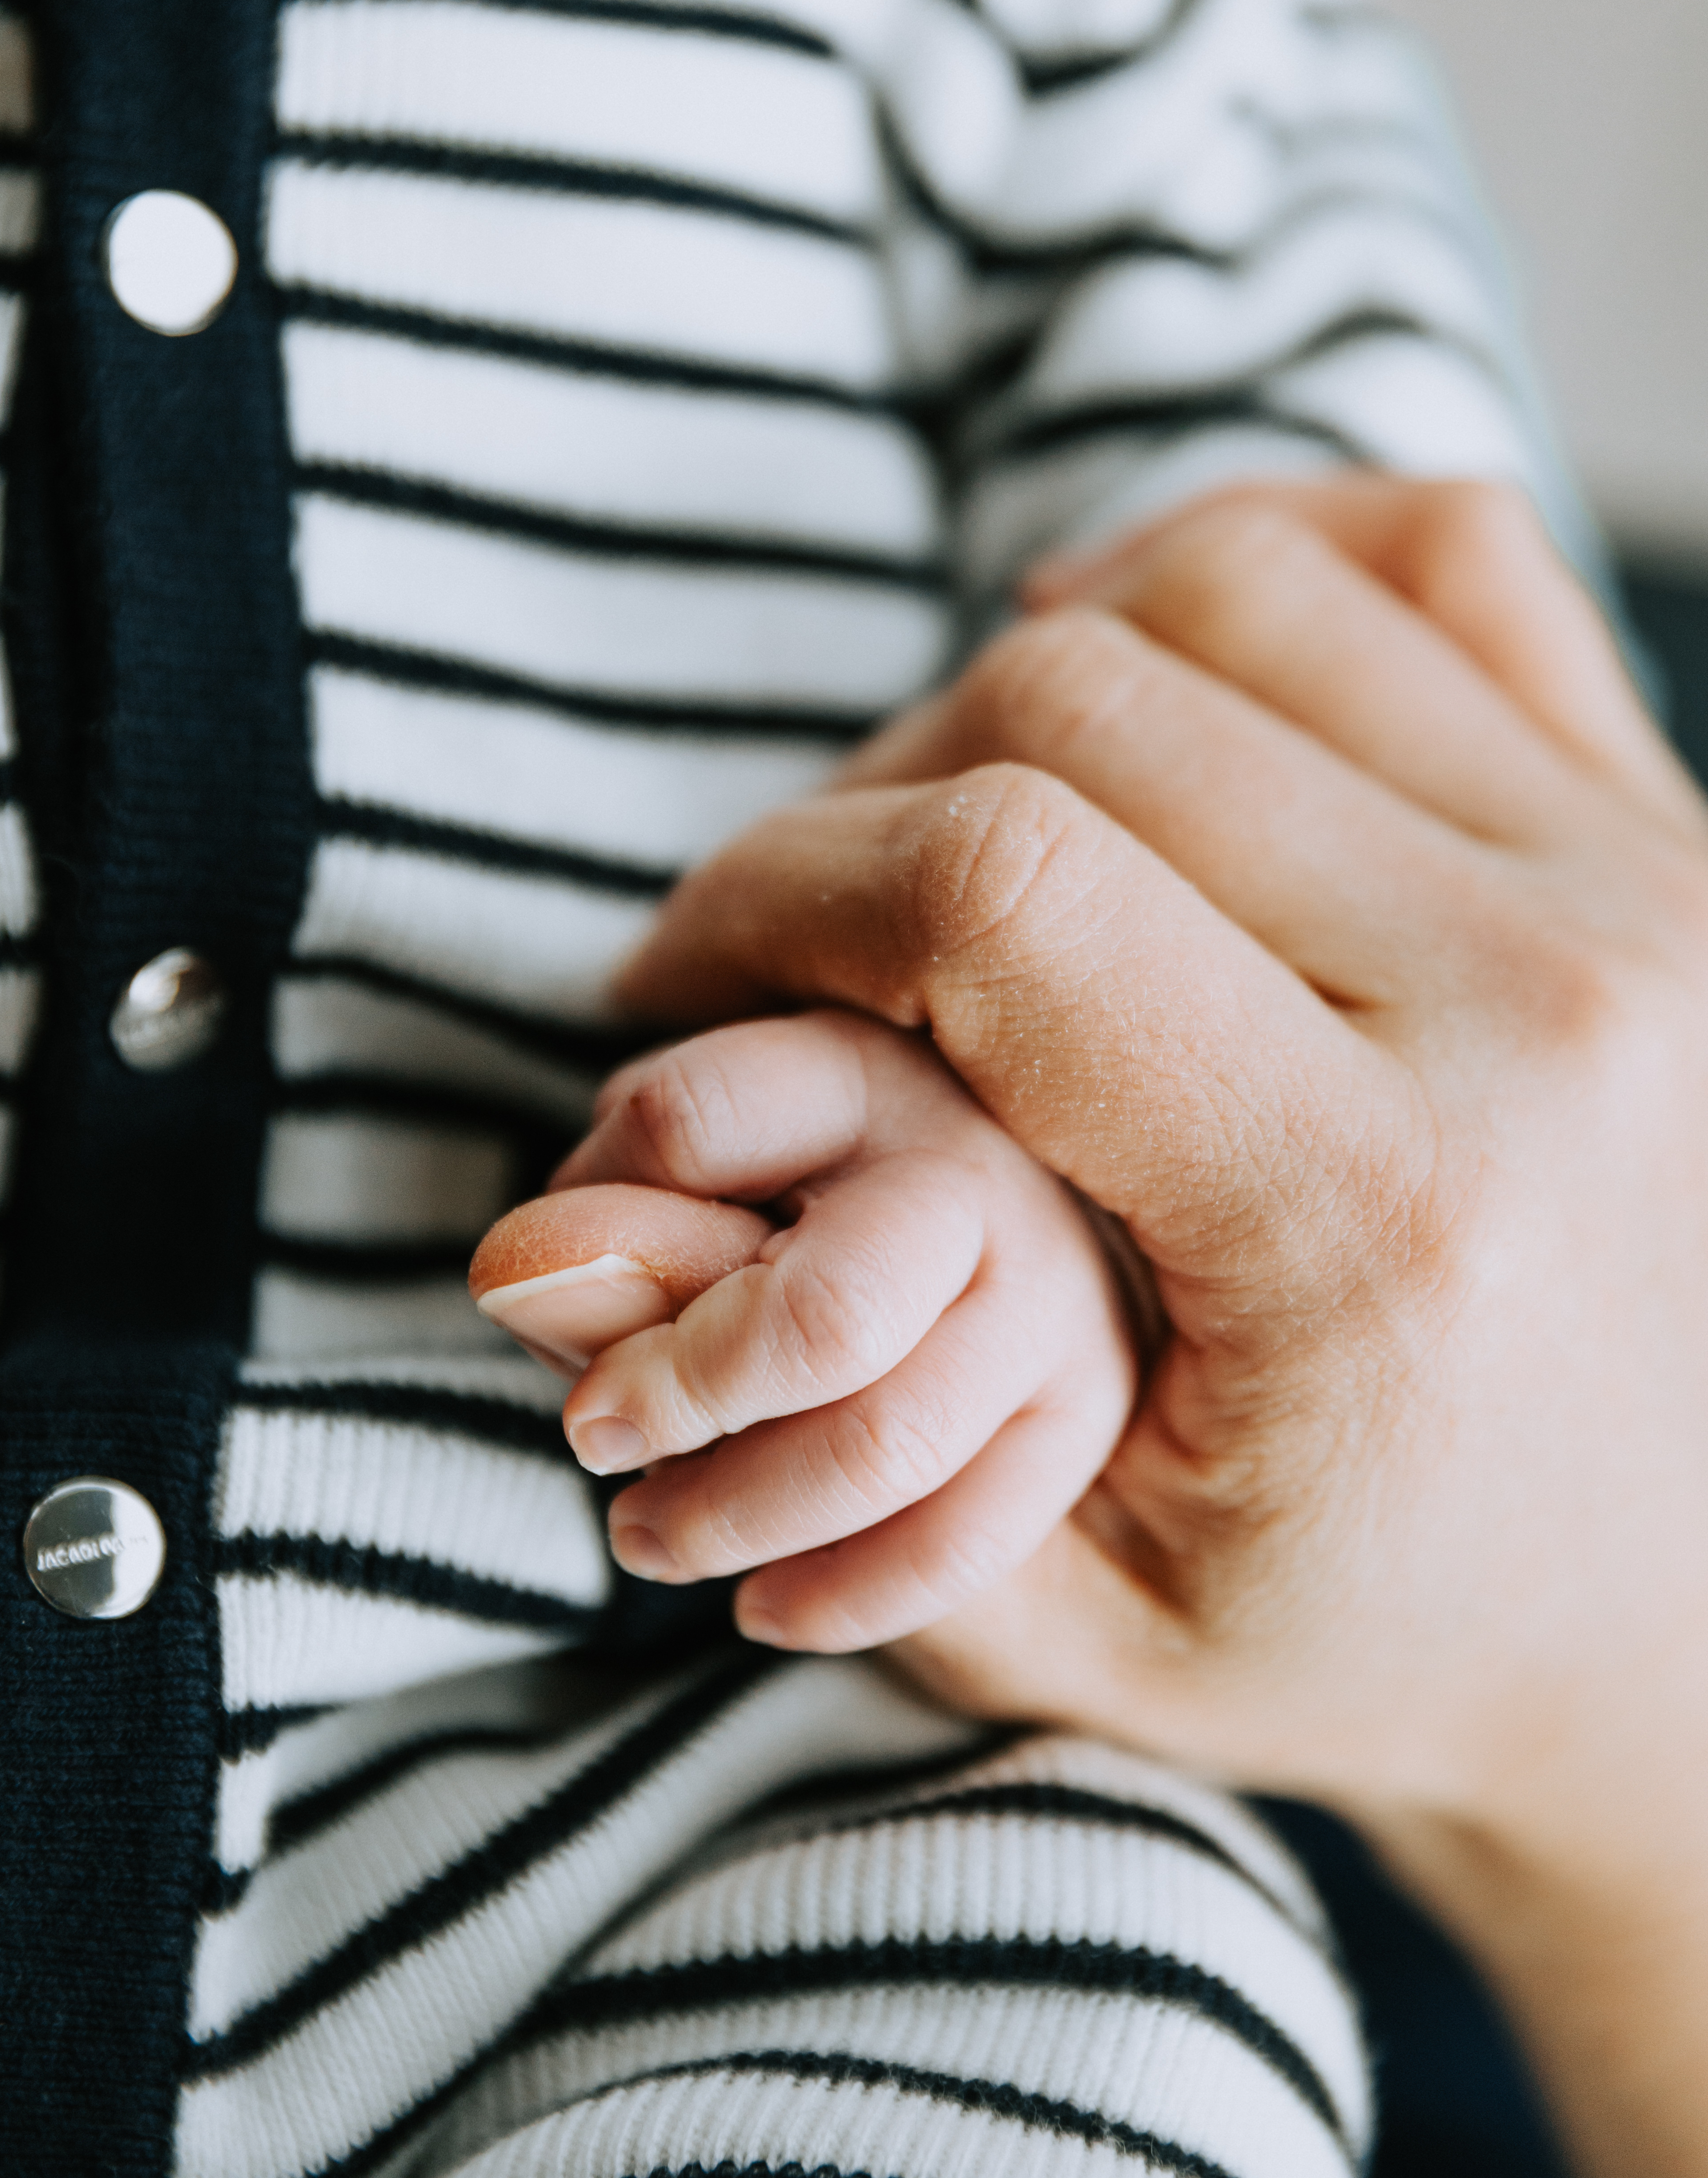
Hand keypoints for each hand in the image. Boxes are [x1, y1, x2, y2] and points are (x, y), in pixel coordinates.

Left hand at [471, 1011, 1129, 1651]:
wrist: (973, 1219)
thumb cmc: (781, 1190)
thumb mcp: (671, 1174)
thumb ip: (596, 1226)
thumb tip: (522, 1283)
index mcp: (855, 1072)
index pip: (692, 1126)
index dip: (591, 1222)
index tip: (543, 1284)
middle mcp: (978, 1173)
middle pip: (828, 1317)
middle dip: (685, 1406)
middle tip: (590, 1437)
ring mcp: (1053, 1297)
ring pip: (887, 1446)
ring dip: (736, 1519)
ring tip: (644, 1534)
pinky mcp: (1085, 1410)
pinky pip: (967, 1543)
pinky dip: (843, 1600)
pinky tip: (760, 1605)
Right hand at [607, 476, 1707, 2177]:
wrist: (1672, 1620)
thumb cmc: (1367, 1628)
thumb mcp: (1076, 1622)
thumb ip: (822, 1435)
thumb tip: (579, 1247)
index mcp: (1378, 1223)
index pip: (999, 891)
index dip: (773, 888)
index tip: (682, 972)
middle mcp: (1543, 1005)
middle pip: (1085, 709)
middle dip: (867, 798)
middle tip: (804, 936)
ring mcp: (1635, 878)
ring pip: (1233, 591)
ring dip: (1034, 673)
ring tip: (956, 823)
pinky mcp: (1668, 818)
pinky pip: (1440, 550)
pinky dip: (1259, 559)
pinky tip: (1157, 676)